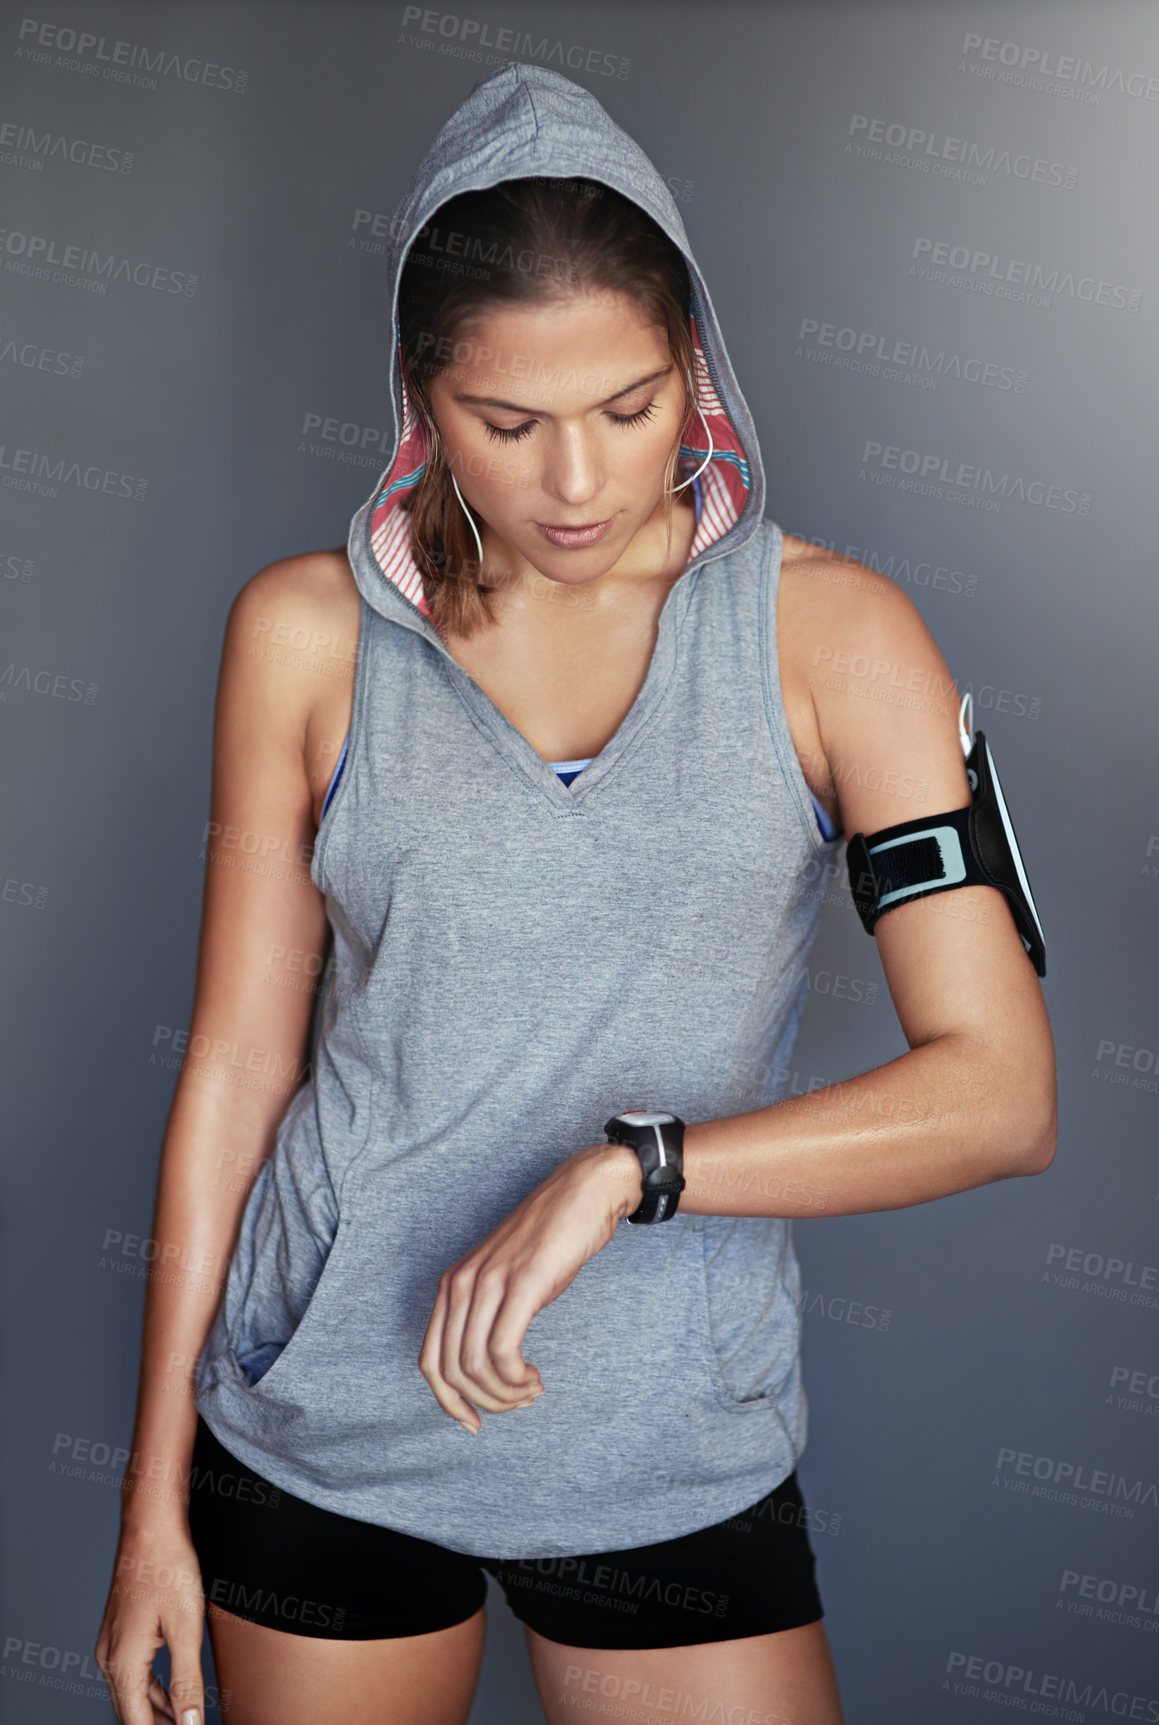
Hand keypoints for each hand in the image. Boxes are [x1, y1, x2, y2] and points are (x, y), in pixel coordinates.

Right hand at [94, 1516, 206, 1724]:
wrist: (151, 1527)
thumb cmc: (169, 1568)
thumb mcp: (186, 1629)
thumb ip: (188, 1681)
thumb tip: (189, 1723)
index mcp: (123, 1664)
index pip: (136, 1723)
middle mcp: (109, 1658)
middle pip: (130, 1713)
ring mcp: (111, 1643)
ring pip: (130, 1694)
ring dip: (155, 1712)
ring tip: (183, 1720)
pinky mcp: (118, 1631)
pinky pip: (131, 1673)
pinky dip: (150, 1690)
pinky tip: (170, 1694)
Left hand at [419, 1140, 643, 1432]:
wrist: (584, 1193)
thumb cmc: (550, 1240)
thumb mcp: (506, 1279)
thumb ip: (487, 1314)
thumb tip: (486, 1370)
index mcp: (452, 1285)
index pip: (429, 1361)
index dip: (448, 1402)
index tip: (474, 1421)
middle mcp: (461, 1284)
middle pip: (449, 1370)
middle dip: (484, 1402)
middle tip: (518, 1403)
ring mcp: (489, 1282)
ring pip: (474, 1366)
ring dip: (504, 1393)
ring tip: (532, 1391)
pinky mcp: (521, 1285)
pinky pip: (503, 1351)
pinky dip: (517, 1377)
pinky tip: (536, 1377)